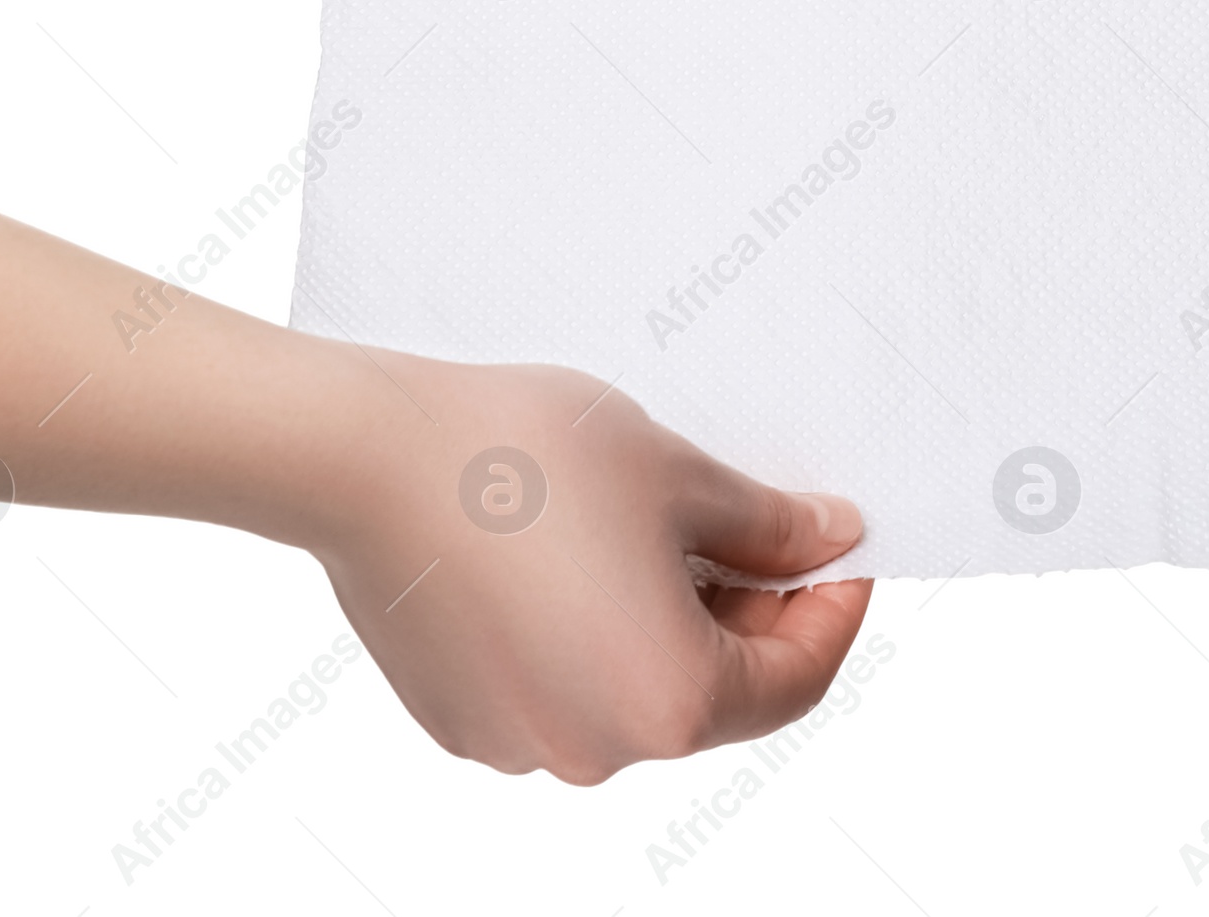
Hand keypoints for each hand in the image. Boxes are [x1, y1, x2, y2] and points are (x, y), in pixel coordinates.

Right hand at [0, 205, 870, 783]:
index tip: (839, 550)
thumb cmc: (526, 456)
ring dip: (664, 621)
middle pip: (715, 695)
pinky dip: (586, 634)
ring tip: (653, 523)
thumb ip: (770, 526)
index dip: (830, 609)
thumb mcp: (678, 473)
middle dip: (746, 611)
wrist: (369, 455)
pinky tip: (572, 550)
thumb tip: (830, 542)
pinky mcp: (462, 722)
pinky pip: (558, 688)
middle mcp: (598, 752)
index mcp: (671, 702)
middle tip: (753, 521)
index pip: (795, 679)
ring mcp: (523, 746)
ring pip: (632, 691)